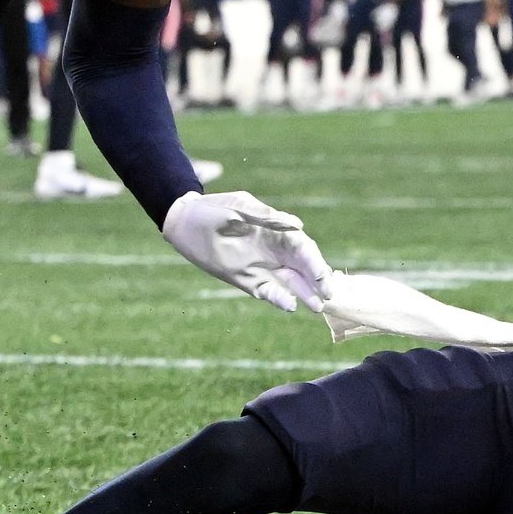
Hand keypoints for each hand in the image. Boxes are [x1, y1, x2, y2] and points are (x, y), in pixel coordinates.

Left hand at [161, 190, 333, 312]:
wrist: (184, 222)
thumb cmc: (215, 209)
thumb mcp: (239, 207)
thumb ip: (266, 217)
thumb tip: (298, 225)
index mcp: (276, 231)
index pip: (303, 249)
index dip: (316, 263)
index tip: (324, 276)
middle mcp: (274, 250)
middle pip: (302, 268)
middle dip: (317, 281)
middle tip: (328, 296)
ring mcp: (262, 266)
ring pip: (290, 283)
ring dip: (304, 294)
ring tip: (317, 306)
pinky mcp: (247, 280)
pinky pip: (268, 291)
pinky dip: (279, 298)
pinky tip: (289, 306)